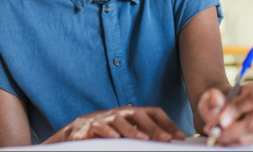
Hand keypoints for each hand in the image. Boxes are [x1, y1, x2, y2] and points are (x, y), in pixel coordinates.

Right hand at [52, 105, 185, 142]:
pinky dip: (106, 131)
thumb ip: (142, 133)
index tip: (180, 136)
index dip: (167, 122)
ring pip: (119, 120)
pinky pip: (97, 127)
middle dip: (154, 127)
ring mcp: (103, 118)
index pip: (153, 112)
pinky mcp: (86, 126)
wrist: (73, 131)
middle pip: (139, 115)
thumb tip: (167, 140)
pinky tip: (114, 138)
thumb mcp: (125, 131)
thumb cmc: (104, 132)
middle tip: (167, 139)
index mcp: (130, 113)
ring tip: (143, 139)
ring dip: (132, 130)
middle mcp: (119, 112)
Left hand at [198, 83, 252, 145]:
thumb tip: (217, 102)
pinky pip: (242, 144)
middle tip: (212, 129)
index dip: (237, 110)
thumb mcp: (211, 94)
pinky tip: (220, 134)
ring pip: (246, 137)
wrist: (219, 106)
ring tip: (213, 129)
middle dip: (230, 130)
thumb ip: (213, 97)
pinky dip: (227, 141)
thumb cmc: (218, 98)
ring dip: (226, 136)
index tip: (220, 120)